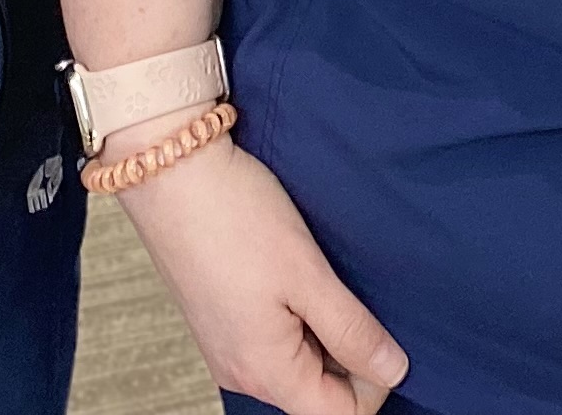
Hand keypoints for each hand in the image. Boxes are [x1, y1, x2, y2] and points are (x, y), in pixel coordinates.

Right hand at [114, 139, 409, 414]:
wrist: (167, 170)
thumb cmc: (233, 215)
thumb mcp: (307, 273)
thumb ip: (352, 330)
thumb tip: (394, 370)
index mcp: (264, 371)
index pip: (339, 413)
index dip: (375, 381)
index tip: (383, 329)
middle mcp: (240, 371)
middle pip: (317, 392)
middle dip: (349, 352)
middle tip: (353, 291)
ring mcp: (226, 346)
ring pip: (296, 362)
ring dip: (322, 328)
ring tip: (321, 275)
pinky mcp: (219, 319)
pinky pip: (272, 338)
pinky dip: (295, 314)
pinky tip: (295, 271)